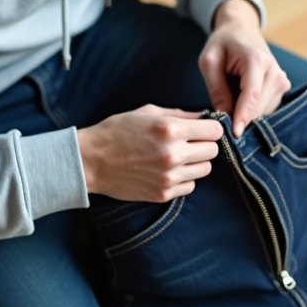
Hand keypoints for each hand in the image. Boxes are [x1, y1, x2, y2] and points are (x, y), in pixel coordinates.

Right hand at [77, 106, 222, 201]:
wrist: (91, 161)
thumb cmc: (117, 132)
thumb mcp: (147, 113)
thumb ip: (179, 114)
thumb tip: (203, 116)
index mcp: (170, 129)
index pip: (214, 131)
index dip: (211, 128)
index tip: (204, 129)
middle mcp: (173, 154)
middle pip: (213, 151)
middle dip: (205, 144)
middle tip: (191, 142)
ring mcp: (169, 177)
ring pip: (205, 169)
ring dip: (196, 162)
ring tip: (179, 156)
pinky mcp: (163, 194)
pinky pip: (190, 186)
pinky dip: (185, 178)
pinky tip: (169, 170)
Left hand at [199, 0, 289, 137]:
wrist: (241, 29)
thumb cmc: (223, 43)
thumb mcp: (209, 62)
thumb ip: (216, 89)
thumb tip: (224, 117)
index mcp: (257, 61)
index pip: (252, 96)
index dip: (243, 117)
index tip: (234, 135)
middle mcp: (275, 72)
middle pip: (260, 107)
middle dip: (242, 119)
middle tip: (220, 124)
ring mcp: (282, 80)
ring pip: (264, 111)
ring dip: (247, 116)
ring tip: (228, 104)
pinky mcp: (282, 87)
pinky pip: (267, 109)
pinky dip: (253, 111)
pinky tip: (239, 104)